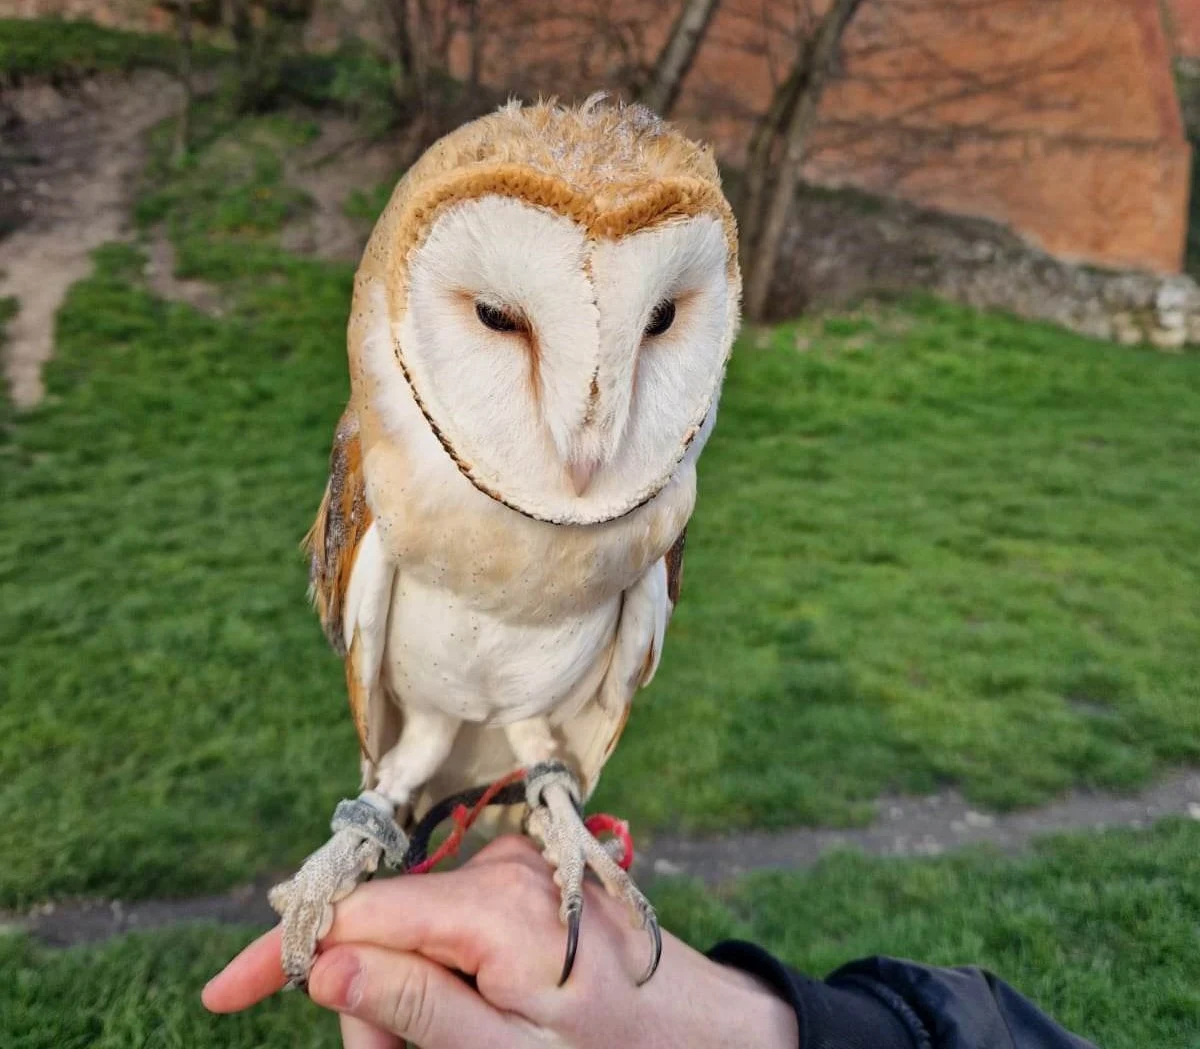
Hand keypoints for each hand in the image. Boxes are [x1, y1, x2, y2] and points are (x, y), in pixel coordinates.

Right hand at [203, 835, 797, 1048]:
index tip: (223, 994)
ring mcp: (507, 868)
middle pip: (379, 927)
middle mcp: (495, 868)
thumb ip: (419, 1008)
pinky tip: (471, 1016)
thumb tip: (331, 966)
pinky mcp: (515, 880)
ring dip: (405, 996)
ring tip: (460, 1045)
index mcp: (493, 907)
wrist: (699, 1028)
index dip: (288, 949)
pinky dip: (437, 975)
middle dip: (367, 1001)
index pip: (358, 910)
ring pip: (408, 932)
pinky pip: (443, 926)